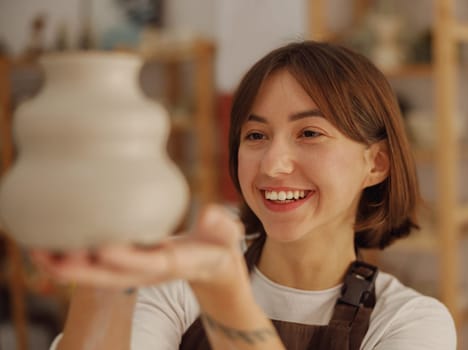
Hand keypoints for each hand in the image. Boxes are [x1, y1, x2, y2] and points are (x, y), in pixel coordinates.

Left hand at [30, 205, 246, 290]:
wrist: (212, 269)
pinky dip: (74, 259)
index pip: (150, 265)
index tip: (102, 248)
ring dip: (68, 268)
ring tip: (36, 252)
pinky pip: (97, 267)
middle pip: (112, 277)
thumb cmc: (219, 249)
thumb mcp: (228, 238)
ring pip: (98, 275)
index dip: (127, 259)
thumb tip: (210, 214)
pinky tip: (51, 245)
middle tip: (49, 256)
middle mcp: (150, 271)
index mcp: (175, 264)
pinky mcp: (128, 264)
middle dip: (81, 271)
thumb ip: (222, 228)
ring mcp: (136, 270)